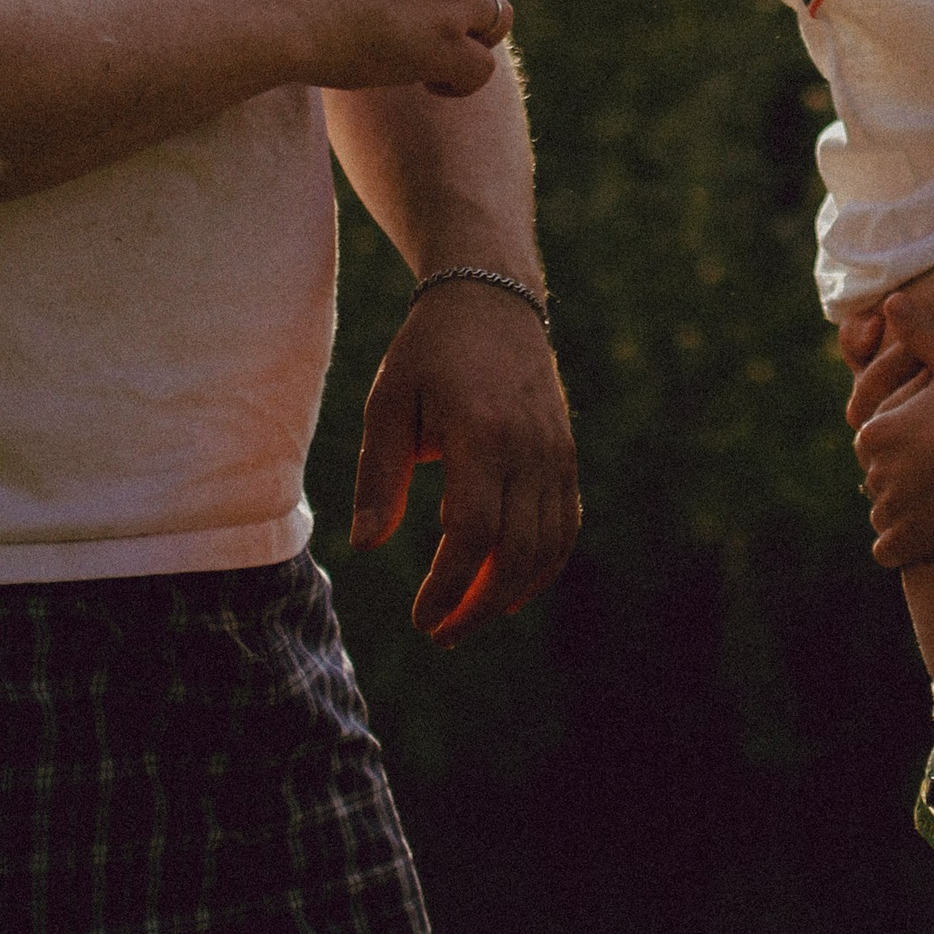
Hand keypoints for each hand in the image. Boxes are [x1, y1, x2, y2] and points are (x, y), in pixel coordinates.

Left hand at [350, 282, 578, 641]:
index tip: (420, 617)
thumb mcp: (388, 403)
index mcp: (480, 433)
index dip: (449, 586)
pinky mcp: (566, 457)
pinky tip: (507, 589)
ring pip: (549, 548)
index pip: (474, 533)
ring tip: (467, 618)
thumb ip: (377, 476)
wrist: (492, 300)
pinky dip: (542, 567)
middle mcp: (528, 448)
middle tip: (441, 634)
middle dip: (479, 606)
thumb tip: (366, 545)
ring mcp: (556, 453)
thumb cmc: (428, 353)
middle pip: (518, 553)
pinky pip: (565, 527)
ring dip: (511, 595)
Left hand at [853, 304, 933, 567]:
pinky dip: (905, 545)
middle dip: (903, 481)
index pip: (876, 446)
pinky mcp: (905, 543)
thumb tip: (893, 299)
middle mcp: (872, 472)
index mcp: (874, 432)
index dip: (905, 447)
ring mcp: (888, 510)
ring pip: (884, 515)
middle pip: (880, 481)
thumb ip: (919, 333)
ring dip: (905, 514)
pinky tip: (932, 534)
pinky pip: (889, 550)